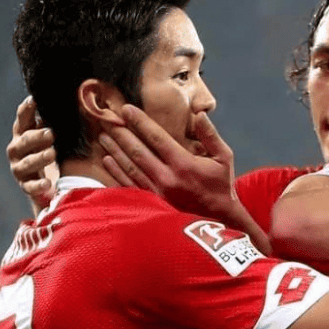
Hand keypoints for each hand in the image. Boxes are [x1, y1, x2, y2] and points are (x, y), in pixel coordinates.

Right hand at [6, 96, 58, 208]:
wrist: (46, 185)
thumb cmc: (50, 152)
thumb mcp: (53, 137)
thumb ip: (55, 123)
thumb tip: (72, 102)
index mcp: (23, 134)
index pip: (23, 120)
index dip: (26, 110)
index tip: (34, 100)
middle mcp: (17, 149)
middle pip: (24, 141)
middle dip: (37, 137)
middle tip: (51, 134)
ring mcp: (19, 168)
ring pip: (27, 163)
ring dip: (39, 158)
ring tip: (52, 154)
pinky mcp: (25, 186)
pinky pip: (30, 186)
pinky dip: (38, 185)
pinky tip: (48, 184)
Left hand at [98, 104, 236, 218]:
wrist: (220, 219)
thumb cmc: (221, 185)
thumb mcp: (224, 157)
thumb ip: (210, 135)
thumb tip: (199, 114)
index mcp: (184, 164)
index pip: (156, 137)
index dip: (140, 122)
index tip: (126, 109)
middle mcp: (167, 178)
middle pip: (138, 151)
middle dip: (121, 133)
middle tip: (107, 118)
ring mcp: (157, 192)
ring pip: (130, 167)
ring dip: (115, 150)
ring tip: (104, 135)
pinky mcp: (153, 203)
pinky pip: (129, 185)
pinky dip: (116, 172)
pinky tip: (107, 160)